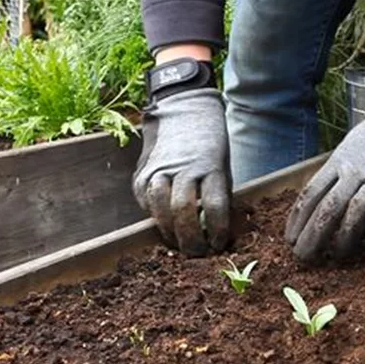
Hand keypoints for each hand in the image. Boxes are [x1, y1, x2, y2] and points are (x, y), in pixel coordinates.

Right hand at [133, 88, 230, 255]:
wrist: (183, 110)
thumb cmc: (209, 144)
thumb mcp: (222, 166)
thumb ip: (218, 196)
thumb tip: (218, 230)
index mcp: (211, 166)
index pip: (214, 207)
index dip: (217, 232)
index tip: (219, 245)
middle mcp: (184, 168)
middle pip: (184, 211)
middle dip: (191, 239)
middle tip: (198, 253)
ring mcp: (159, 170)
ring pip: (161, 209)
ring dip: (170, 233)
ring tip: (179, 245)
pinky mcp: (142, 173)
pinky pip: (147, 203)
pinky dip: (156, 219)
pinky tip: (165, 227)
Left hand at [285, 98, 364, 261]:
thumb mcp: (347, 149)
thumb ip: (334, 175)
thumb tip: (316, 205)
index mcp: (337, 162)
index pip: (309, 195)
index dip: (296, 220)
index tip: (289, 238)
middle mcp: (353, 172)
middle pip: (326, 210)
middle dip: (311, 237)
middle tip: (302, 256)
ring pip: (352, 216)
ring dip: (342, 240)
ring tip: (335, 255)